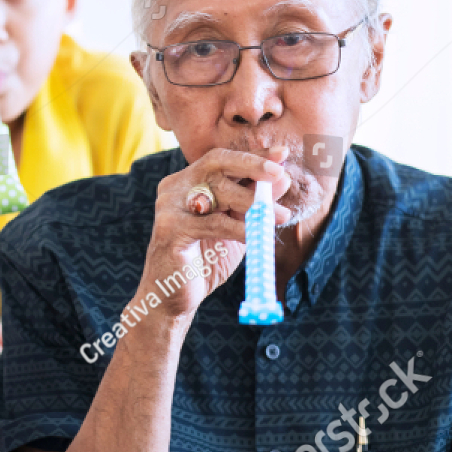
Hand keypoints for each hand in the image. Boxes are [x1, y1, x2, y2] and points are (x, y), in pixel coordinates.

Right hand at [139, 146, 291, 324]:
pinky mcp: (169, 228)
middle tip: (280, 175)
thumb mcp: (235, 227)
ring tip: (280, 216)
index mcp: (189, 181)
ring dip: (254, 203)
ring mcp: (169, 205)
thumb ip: (252, 204)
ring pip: (218, 192)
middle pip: (216, 163)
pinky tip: (257, 237)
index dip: (253, 156)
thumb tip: (281, 179)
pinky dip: (240, 229)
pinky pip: (214, 223)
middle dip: (252, 165)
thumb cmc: (204, 260)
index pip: (223, 159)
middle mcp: (175, 186)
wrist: (172, 297)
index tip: (282, 154)